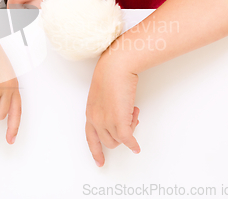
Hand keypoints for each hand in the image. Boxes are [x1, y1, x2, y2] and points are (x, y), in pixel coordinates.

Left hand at [85, 46, 140, 166]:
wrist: (116, 67)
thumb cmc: (111, 74)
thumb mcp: (103, 94)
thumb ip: (107, 108)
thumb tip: (120, 115)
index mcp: (90, 113)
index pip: (90, 138)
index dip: (96, 151)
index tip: (99, 161)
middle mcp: (96, 119)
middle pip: (108, 142)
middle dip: (121, 134)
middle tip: (130, 118)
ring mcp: (106, 121)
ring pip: (119, 140)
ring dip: (129, 130)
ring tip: (133, 113)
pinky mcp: (119, 121)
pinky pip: (127, 140)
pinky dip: (133, 145)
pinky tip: (137, 147)